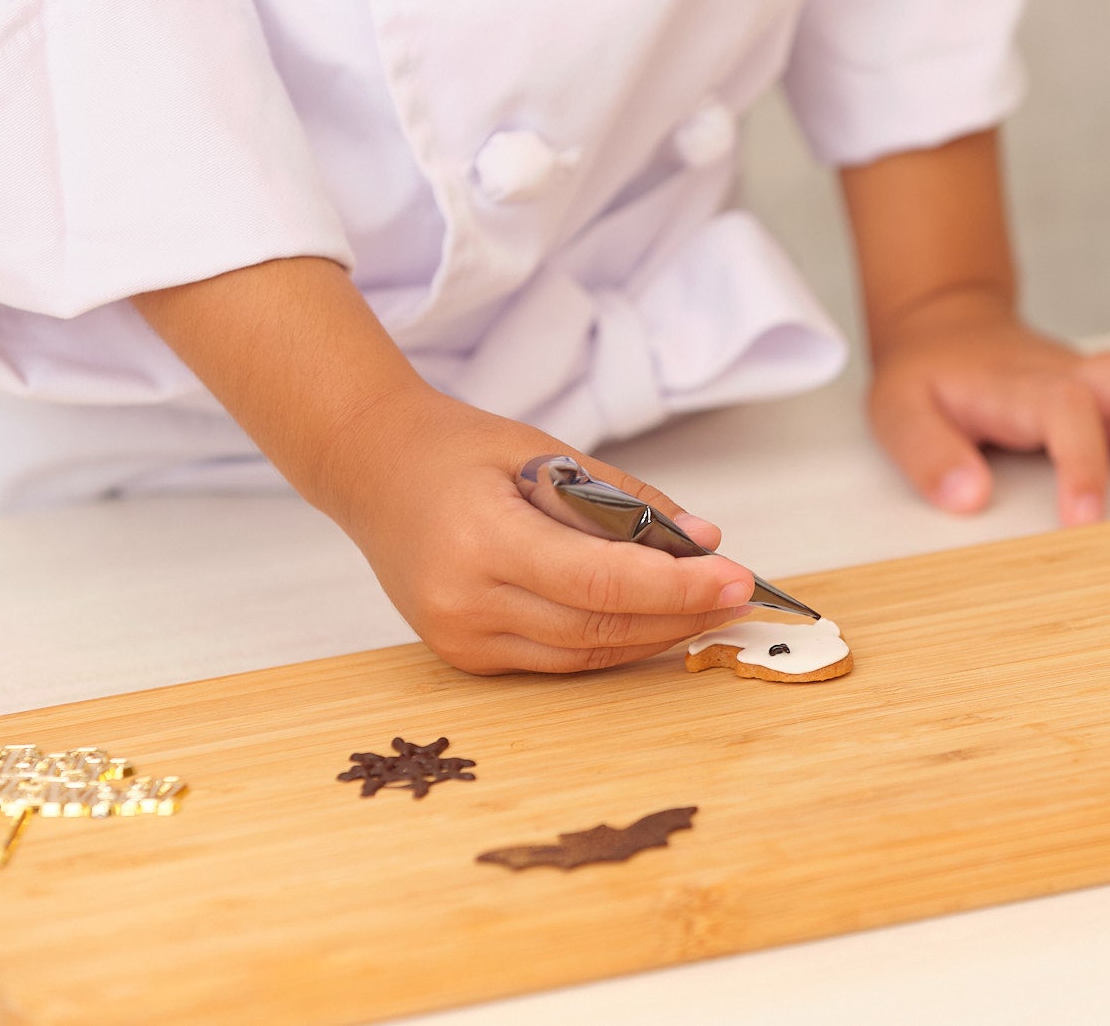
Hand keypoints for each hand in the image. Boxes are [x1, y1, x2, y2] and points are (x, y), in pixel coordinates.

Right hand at [319, 387, 757, 674]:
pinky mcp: (463, 655)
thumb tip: (704, 539)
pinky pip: (557, 658)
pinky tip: (654, 619)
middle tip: (740, 593)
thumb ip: (625, 499)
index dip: (677, 587)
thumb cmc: (457, 451)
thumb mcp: (545, 452)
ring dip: (655, 633)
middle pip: (599, 625)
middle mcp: (465, 602)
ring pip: (584, 652)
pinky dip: (611, 639)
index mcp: (482, 542)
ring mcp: (459, 638)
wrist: (370, 469)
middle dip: (681, 613)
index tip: (737, 577)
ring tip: (709, 606)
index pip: (601, 580)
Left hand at [866, 291, 1109, 525]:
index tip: (1082, 522)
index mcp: (1021, 385)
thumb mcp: (897, 413)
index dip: (1083, 463)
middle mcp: (1075, 372)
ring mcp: (1104, 375)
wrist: (948, 331)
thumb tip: (970, 498)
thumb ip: (928, 455)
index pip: (1068, 409)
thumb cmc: (928, 378)